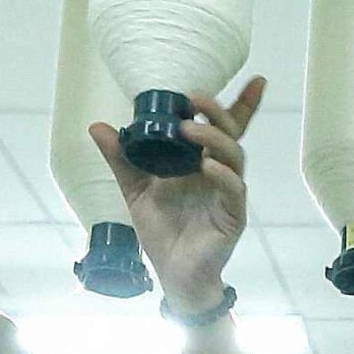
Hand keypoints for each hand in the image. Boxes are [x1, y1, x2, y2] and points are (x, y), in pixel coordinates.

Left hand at [91, 79, 262, 314]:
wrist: (173, 274)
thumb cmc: (163, 232)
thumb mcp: (134, 189)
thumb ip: (121, 158)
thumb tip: (97, 126)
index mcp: (202, 162)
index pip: (225, 128)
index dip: (242, 104)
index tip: (256, 79)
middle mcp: (219, 173)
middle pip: (230, 133)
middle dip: (218, 111)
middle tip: (194, 100)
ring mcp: (228, 194)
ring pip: (234, 156)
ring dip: (213, 138)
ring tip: (189, 130)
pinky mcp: (232, 217)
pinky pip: (234, 191)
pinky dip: (223, 175)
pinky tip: (207, 166)